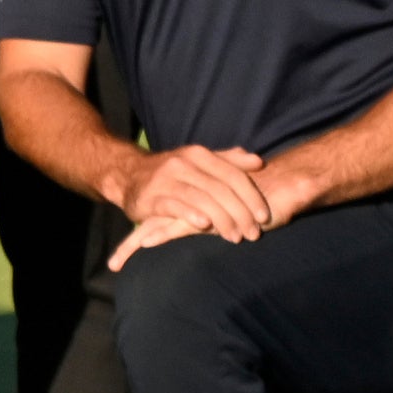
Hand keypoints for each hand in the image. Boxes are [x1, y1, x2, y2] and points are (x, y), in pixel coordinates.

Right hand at [108, 143, 277, 267]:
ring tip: (235, 237)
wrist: (128, 174)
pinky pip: (174, 205)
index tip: (264, 216)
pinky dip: (191, 214)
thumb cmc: (172, 172)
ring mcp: (166, 179)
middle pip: (220, 189)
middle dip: (241, 213)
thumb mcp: (198, 162)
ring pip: (201, 198)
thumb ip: (228, 161)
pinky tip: (204, 226)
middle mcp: (184, 163)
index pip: (233, 175)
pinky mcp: (152, 197)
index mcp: (199, 154)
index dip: (251, 196)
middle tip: (253, 234)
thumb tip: (257, 161)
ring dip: (222, 220)